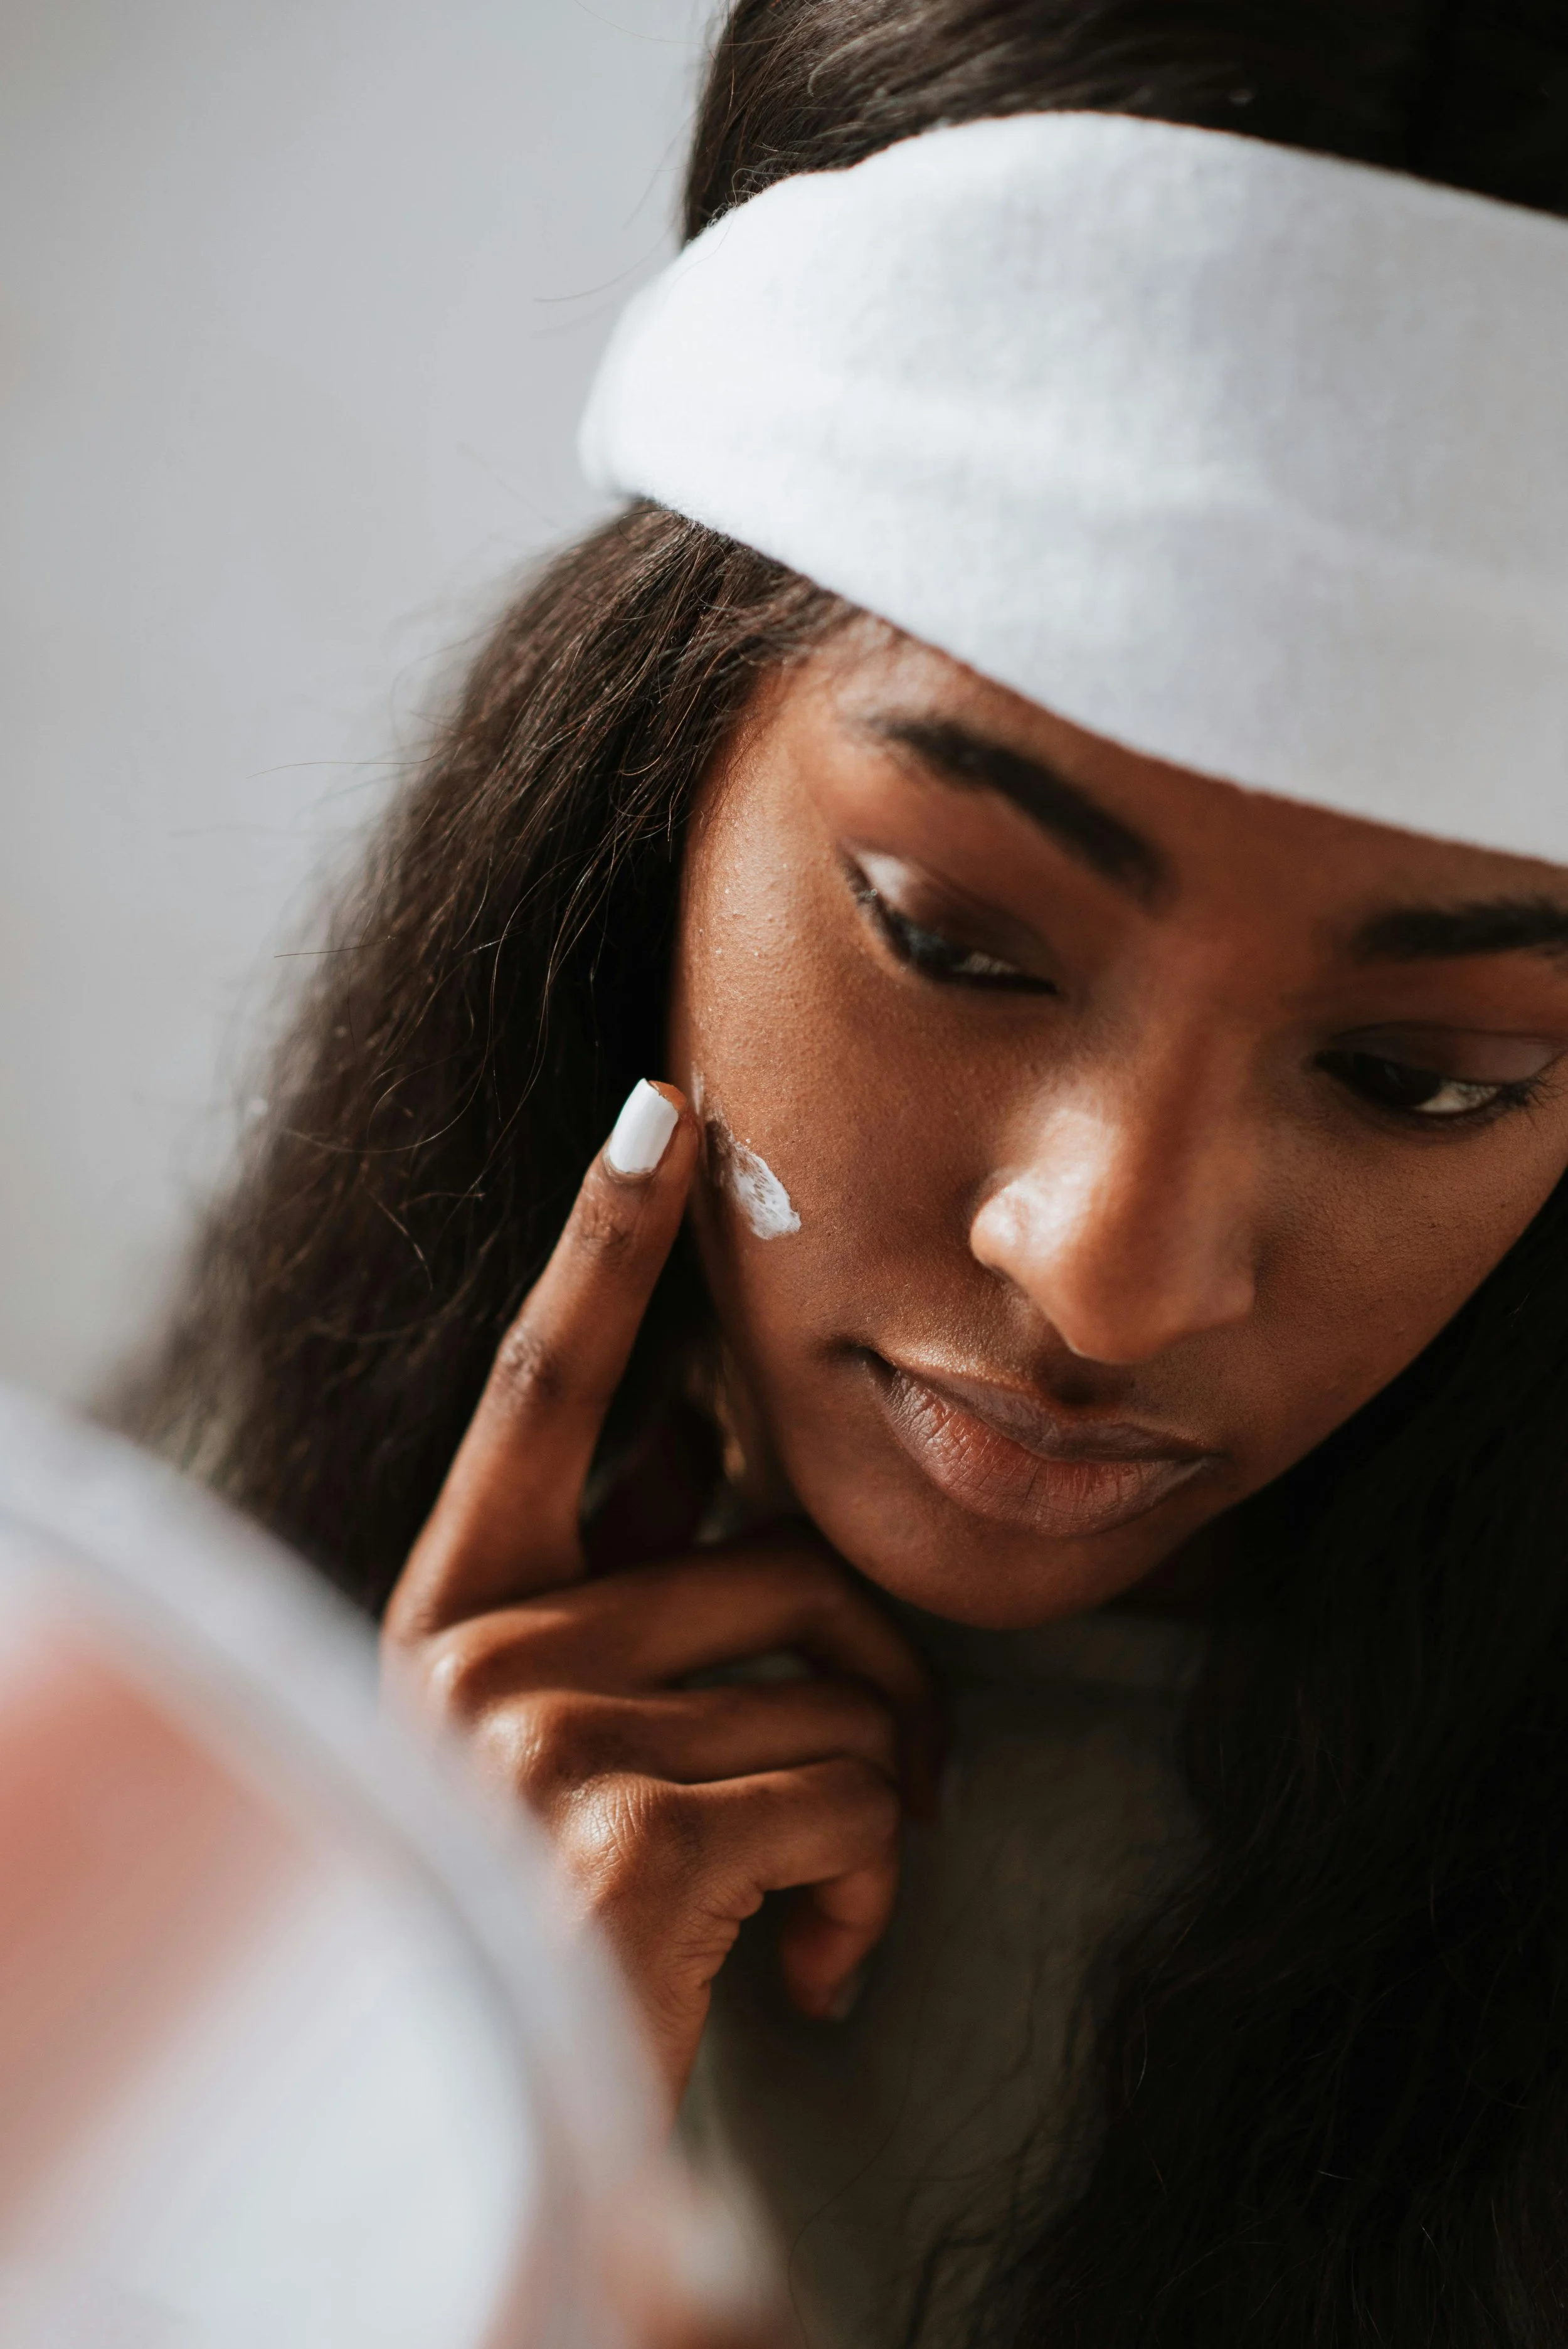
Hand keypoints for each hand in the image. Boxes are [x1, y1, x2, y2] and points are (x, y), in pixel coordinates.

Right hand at [382, 1082, 939, 2100]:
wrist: (494, 2121)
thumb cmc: (546, 1926)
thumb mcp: (555, 1747)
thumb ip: (621, 1604)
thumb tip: (707, 1470)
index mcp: (457, 1608)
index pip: (548, 1386)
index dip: (608, 1242)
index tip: (665, 1112)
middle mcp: (480, 1647)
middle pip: (791, 1566)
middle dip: (888, 1682)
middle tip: (893, 1790)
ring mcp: (540, 1735)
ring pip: (846, 1694)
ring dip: (884, 1811)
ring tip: (820, 1906)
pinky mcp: (627, 1829)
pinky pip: (854, 1794)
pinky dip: (875, 1890)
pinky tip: (811, 1968)